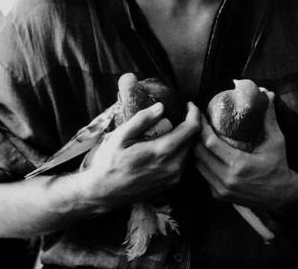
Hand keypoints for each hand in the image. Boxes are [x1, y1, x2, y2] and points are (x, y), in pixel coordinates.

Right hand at [84, 101, 200, 209]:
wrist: (103, 193)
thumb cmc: (109, 162)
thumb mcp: (121, 136)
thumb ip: (142, 120)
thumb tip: (161, 107)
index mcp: (162, 152)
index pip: (191, 129)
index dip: (194, 113)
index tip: (188, 104)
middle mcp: (173, 167)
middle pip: (194, 140)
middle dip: (192, 124)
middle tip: (182, 113)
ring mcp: (173, 178)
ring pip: (190, 152)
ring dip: (186, 138)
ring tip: (175, 127)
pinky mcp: (170, 185)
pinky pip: (183, 163)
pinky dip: (181, 150)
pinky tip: (168, 144)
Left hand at [194, 92, 297, 210]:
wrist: (283, 197)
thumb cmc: (279, 166)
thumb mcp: (276, 141)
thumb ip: (269, 117)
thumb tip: (266, 93)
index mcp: (239, 164)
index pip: (210, 143)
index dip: (200, 126)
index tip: (197, 112)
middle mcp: (227, 179)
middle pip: (198, 153)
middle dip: (194, 135)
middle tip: (194, 121)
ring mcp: (221, 190)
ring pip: (197, 165)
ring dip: (195, 149)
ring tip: (196, 133)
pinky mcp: (219, 196)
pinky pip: (203, 175)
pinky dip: (201, 162)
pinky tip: (203, 150)